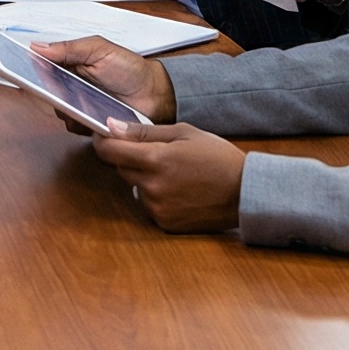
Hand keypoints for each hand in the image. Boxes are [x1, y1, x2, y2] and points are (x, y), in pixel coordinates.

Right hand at [30, 34, 175, 122]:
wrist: (154, 94)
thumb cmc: (129, 68)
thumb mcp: (99, 49)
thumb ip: (69, 48)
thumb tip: (38, 47)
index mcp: (70, 64)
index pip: (42, 67)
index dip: (31, 69)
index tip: (22, 70)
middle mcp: (71, 86)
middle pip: (46, 91)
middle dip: (51, 91)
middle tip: (64, 87)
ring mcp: (79, 106)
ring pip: (59, 111)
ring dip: (68, 107)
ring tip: (87, 101)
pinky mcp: (88, 124)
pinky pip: (74, 126)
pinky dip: (81, 122)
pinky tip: (93, 115)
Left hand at [85, 121, 246, 233]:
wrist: (245, 192)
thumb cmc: (216, 156)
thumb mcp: (183, 133)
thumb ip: (143, 132)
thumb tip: (111, 126)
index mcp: (155, 159)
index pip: (109, 151)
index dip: (103, 141)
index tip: (105, 135)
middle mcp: (152, 186)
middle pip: (121, 169)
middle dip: (130, 158)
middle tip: (156, 152)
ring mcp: (157, 208)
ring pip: (135, 187)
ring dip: (145, 178)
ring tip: (174, 172)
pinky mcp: (165, 223)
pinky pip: (148, 205)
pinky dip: (157, 196)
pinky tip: (179, 190)